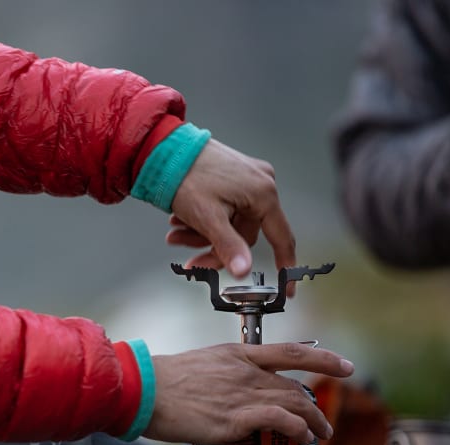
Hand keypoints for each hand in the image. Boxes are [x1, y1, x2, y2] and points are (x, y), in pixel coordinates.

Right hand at [144, 342, 353, 444]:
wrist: (146, 388)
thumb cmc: (169, 378)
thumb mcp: (206, 362)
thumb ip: (231, 372)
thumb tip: (244, 387)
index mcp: (239, 354)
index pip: (291, 352)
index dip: (323, 358)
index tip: (345, 365)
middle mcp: (246, 371)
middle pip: (296, 386)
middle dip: (316, 405)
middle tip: (323, 421)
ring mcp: (242, 393)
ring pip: (293, 402)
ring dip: (313, 420)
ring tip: (319, 433)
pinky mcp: (234, 418)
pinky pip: (277, 420)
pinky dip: (295, 427)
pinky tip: (300, 435)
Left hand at [168, 138, 295, 288]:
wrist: (163, 149)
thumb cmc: (186, 177)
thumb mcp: (208, 219)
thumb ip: (228, 246)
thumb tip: (243, 271)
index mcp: (263, 194)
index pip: (282, 238)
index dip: (285, 266)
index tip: (287, 290)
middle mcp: (261, 184)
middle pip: (244, 235)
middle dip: (214, 248)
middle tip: (190, 260)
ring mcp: (247, 179)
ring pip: (230, 224)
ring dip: (202, 235)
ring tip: (175, 234)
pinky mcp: (232, 177)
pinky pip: (224, 209)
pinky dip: (203, 220)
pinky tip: (180, 220)